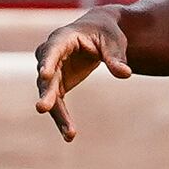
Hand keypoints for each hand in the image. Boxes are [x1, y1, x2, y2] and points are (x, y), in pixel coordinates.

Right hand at [29, 10, 128, 140]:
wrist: (98, 33)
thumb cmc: (105, 32)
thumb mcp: (113, 41)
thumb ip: (116, 57)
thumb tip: (125, 74)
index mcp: (63, 38)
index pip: (52, 50)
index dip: (47, 62)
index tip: (44, 76)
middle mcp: (51, 55)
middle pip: (46, 77)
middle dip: (46, 93)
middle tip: (42, 108)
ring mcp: (52, 72)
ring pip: (50, 95)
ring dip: (57, 114)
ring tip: (69, 133)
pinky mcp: (57, 85)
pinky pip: (58, 104)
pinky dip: (63, 119)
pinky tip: (69, 135)